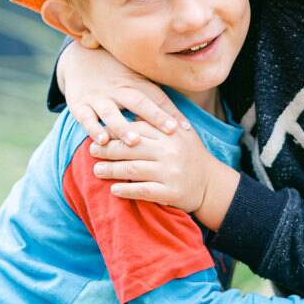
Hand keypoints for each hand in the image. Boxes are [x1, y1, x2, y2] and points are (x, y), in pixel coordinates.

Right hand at [58, 43, 189, 143]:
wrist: (79, 57)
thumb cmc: (116, 74)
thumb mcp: (136, 79)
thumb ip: (156, 97)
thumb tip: (184, 123)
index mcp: (135, 83)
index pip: (157, 97)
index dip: (172, 112)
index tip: (186, 128)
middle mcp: (119, 89)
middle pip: (139, 102)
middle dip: (155, 117)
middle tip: (170, 132)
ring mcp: (99, 97)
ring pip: (112, 113)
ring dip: (123, 127)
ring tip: (135, 141)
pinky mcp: (80, 104)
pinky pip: (86, 118)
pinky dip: (93, 129)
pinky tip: (101, 141)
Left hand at [90, 127, 225, 214]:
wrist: (212, 184)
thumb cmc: (190, 156)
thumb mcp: (179, 134)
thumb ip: (157, 123)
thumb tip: (129, 111)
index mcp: (170, 134)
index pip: (138, 129)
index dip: (116, 131)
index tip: (100, 134)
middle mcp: (170, 151)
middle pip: (132, 148)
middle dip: (108, 149)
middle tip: (92, 151)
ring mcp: (170, 172)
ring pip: (133, 169)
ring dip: (112, 170)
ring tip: (97, 170)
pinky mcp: (171, 192)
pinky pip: (143, 191)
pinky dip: (127, 190)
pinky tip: (114, 190)